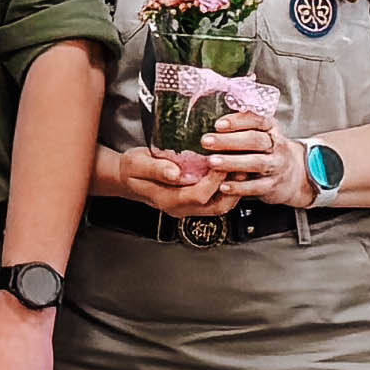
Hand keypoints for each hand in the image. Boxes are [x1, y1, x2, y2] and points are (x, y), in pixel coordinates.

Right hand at [115, 145, 245, 218]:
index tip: (222, 161)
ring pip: (220, 206)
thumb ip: (156, 168)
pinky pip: (217, 200)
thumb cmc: (131, 169)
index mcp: (168, 200)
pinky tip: (232, 172)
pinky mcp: (194, 201)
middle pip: (216, 206)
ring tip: (242, 168)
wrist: (126, 178)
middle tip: (242, 166)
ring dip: (234, 189)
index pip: (199, 196)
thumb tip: (176, 172)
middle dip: (233, 188)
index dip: (214, 180)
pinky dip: (228, 188)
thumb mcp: (137, 164)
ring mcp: (189, 208)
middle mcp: (181, 208)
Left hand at [198, 114, 312, 207]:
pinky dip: (239, 187)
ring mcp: (276, 166)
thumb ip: (242, 127)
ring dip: (232, 162)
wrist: (293, 175)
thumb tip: (213, 122)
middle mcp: (276, 146)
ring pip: (256, 163)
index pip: (257, 120)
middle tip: (206, 141)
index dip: (237, 121)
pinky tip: (223, 185)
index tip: (218, 124)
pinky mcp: (272, 186)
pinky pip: (256, 186)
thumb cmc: (267, 151)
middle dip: (229, 140)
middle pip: (255, 140)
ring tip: (212, 162)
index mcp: (271, 129)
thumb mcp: (261, 134)